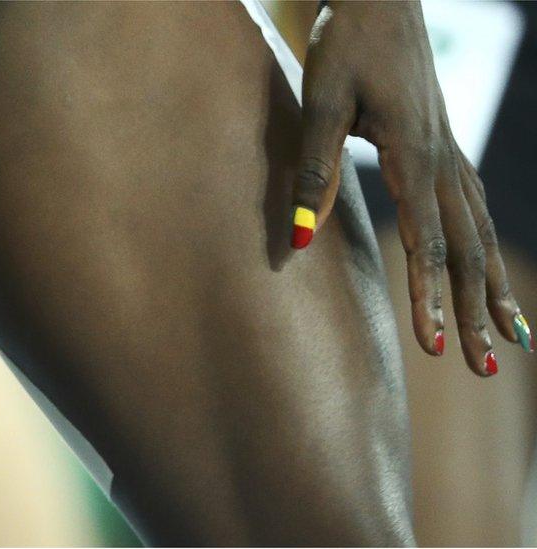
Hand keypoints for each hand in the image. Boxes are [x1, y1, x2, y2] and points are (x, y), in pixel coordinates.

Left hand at [289, 1, 531, 374]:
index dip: (430, 297)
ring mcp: (451, 151)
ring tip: (514, 337)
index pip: (427, 243)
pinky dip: (489, 248)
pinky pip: (476, 208)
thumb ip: (313, 171)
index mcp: (415, 155)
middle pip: (468, 249)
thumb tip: (301, 241)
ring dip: (494, 288)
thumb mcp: (320, 103)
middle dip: (476, 311)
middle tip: (487, 367)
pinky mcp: (445, 144)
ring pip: (482, 233)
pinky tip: (490, 267)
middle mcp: (444, 160)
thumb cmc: (344, 41)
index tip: (432, 346)